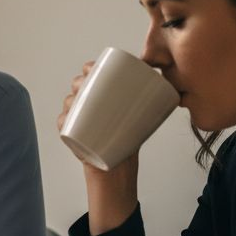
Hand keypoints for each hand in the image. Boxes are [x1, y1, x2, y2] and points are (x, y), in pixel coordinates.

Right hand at [61, 59, 140, 233]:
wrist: (121, 169)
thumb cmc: (128, 143)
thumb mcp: (142, 120)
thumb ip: (153, 104)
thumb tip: (173, 89)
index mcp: (102, 100)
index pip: (93, 78)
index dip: (90, 68)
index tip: (94, 67)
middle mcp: (88, 109)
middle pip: (79, 89)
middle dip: (80, 82)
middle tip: (89, 83)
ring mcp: (80, 122)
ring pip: (70, 105)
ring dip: (71, 99)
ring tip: (80, 100)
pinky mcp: (75, 138)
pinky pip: (64, 126)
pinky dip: (63, 121)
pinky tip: (66, 118)